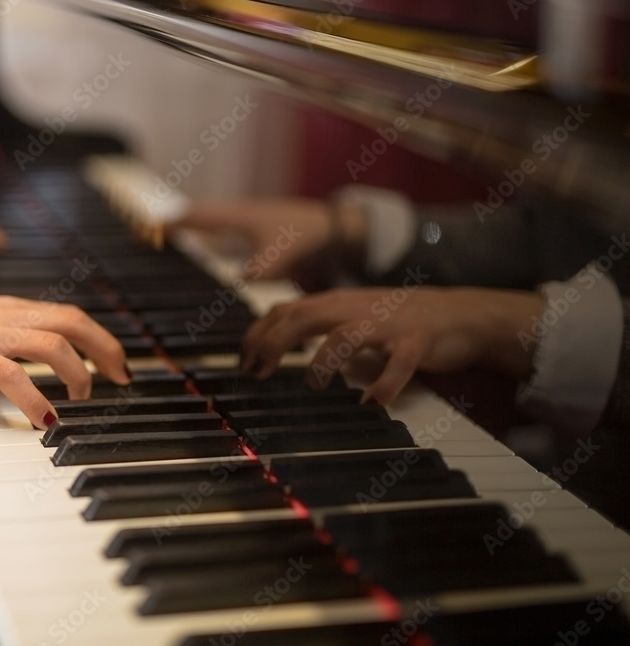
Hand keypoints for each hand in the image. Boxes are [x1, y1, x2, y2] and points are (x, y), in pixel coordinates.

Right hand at [0, 296, 130, 427]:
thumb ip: (0, 346)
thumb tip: (27, 371)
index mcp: (5, 309)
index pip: (67, 314)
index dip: (99, 337)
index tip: (115, 363)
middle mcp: (2, 315)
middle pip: (71, 321)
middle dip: (104, 349)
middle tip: (121, 378)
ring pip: (51, 343)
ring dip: (76, 373)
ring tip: (81, 399)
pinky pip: (11, 375)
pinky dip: (36, 397)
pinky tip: (46, 418)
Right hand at [166, 200, 366, 279]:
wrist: (330, 225)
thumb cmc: (303, 235)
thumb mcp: (281, 255)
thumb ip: (260, 269)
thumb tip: (239, 281)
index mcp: (236, 217)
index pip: (194, 217)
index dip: (170, 224)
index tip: (146, 231)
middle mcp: (234, 214)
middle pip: (193, 215)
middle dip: (169, 224)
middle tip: (144, 233)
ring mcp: (241, 218)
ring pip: (204, 219)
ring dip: (184, 226)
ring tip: (162, 237)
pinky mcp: (249, 227)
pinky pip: (215, 226)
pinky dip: (200, 232)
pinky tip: (198, 242)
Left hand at [241, 287, 542, 404]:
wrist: (460, 312)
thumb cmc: (397, 320)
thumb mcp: (350, 315)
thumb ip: (316, 324)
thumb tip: (273, 340)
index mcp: (337, 303)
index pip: (286, 310)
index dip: (260, 334)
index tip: (245, 361)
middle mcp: (356, 308)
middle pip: (304, 316)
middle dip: (275, 344)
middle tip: (259, 372)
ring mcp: (388, 323)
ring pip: (346, 335)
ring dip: (324, 362)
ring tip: (314, 386)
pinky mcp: (418, 340)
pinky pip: (399, 363)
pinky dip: (384, 384)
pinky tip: (372, 402)